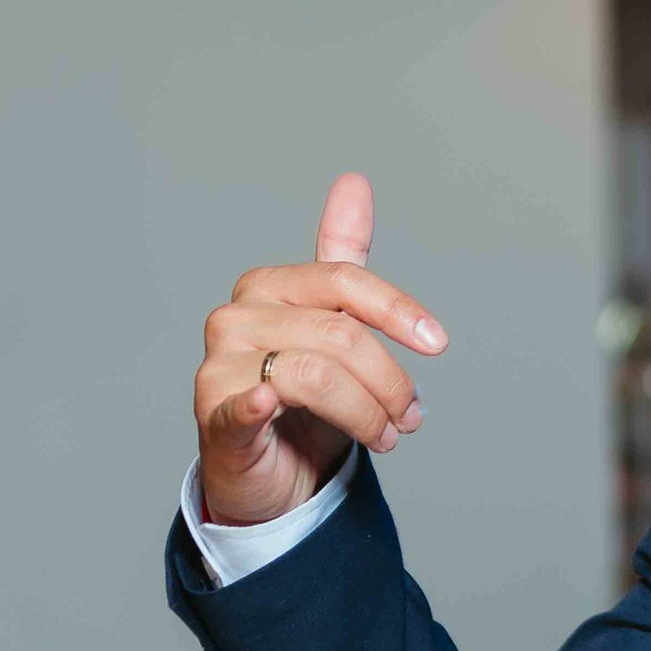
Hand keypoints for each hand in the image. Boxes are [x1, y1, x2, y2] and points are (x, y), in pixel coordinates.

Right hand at [193, 174, 446, 527]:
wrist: (267, 469)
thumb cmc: (301, 395)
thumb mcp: (329, 322)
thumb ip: (341, 258)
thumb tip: (353, 181)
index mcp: (267, 286)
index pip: (342, 280)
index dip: (397, 309)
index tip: (437, 343)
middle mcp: (236, 317)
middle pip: (339, 333)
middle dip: (389, 380)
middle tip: (412, 416)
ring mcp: (219, 365)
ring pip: (315, 375)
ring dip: (367, 413)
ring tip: (388, 436)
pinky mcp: (213, 416)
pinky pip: (240, 404)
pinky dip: (256, 403)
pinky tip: (269, 404)